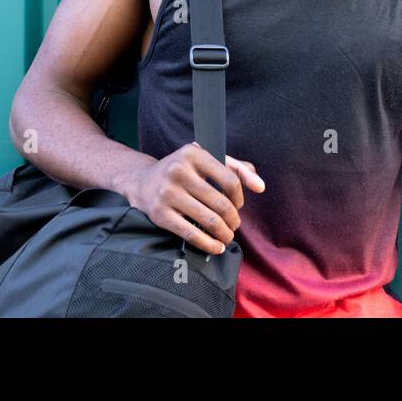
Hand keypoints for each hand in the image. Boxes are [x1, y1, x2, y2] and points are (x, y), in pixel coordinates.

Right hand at [121, 141, 265, 254]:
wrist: (141, 181)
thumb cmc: (182, 171)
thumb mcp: (206, 160)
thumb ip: (237, 168)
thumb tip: (260, 186)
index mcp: (193, 153)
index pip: (230, 179)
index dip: (239, 197)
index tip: (238, 205)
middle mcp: (178, 171)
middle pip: (220, 203)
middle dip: (233, 219)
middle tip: (234, 225)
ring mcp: (167, 193)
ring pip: (208, 220)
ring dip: (224, 233)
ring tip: (227, 236)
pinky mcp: (160, 214)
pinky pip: (191, 233)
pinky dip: (208, 244)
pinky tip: (215, 247)